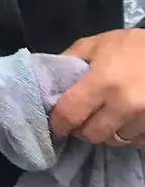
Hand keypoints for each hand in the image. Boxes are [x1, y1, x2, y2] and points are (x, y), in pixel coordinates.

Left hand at [50, 28, 144, 145]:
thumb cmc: (133, 46)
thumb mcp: (96, 44)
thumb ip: (70, 59)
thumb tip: (50, 79)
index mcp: (103, 82)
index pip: (70, 114)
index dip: (58, 122)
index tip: (55, 123)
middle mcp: (124, 105)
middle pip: (92, 134)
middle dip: (81, 129)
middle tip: (80, 119)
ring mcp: (144, 119)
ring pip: (114, 140)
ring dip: (106, 132)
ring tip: (104, 117)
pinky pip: (135, 142)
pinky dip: (127, 135)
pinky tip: (125, 121)